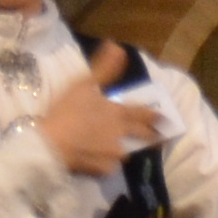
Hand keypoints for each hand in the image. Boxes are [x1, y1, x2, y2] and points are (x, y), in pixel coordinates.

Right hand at [36, 62, 160, 176]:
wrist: (51, 144)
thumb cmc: (67, 111)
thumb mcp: (83, 85)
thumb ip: (104, 69)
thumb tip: (117, 46)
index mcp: (117, 114)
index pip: (142, 114)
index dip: (154, 116)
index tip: (165, 119)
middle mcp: (121, 135)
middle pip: (141, 137)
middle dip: (150, 137)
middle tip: (156, 138)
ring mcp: (114, 155)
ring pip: (122, 153)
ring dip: (120, 150)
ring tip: (111, 150)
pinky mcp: (103, 171)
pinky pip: (107, 167)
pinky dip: (102, 164)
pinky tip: (92, 160)